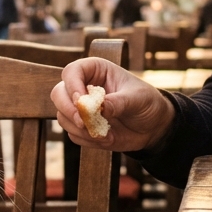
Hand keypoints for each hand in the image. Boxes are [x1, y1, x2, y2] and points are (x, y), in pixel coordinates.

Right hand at [51, 58, 174, 151]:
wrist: (153, 127)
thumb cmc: (147, 103)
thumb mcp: (138, 98)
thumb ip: (119, 102)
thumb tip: (101, 108)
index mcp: (96, 71)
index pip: (72, 71)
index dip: (72, 85)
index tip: (81, 101)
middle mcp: (83, 87)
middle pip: (58, 94)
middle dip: (68, 110)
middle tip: (83, 123)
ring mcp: (80, 109)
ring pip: (62, 117)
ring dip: (81, 129)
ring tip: (105, 134)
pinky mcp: (82, 127)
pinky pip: (73, 135)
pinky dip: (88, 140)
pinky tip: (107, 138)